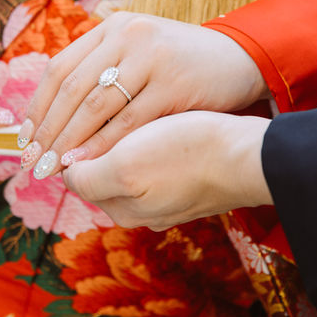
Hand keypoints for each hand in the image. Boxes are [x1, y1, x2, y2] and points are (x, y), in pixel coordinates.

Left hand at [19, 12, 269, 177]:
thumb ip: (104, 68)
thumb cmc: (184, 66)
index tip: (25, 139)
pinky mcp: (172, 83)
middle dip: (48, 129)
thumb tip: (55, 111)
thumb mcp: (140, 51)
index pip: (59, 68)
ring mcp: (150, 57)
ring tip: (54, 168)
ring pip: (95, 106)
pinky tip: (87, 165)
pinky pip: (128, 122)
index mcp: (112, 28)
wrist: (241, 61)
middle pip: (71, 88)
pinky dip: (102, 146)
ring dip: (69, 141)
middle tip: (33, 161)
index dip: (38, 107)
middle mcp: (127, 35)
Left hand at [62, 111, 272, 229]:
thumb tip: (66, 171)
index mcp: (121, 209)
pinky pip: (156, 159)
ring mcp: (167, 197)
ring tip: (120, 108)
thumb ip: (88, 176)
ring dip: (120, 139)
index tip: (66, 112)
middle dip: (92, 143)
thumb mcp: (126, 168)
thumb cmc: (188, 156)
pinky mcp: (188, 181)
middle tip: (88, 106)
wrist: (249, 157)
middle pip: (100, 171)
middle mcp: (141, 210)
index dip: (69, 143)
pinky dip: (149, 139)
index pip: (76, 175)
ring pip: (129, 162)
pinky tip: (156, 120)